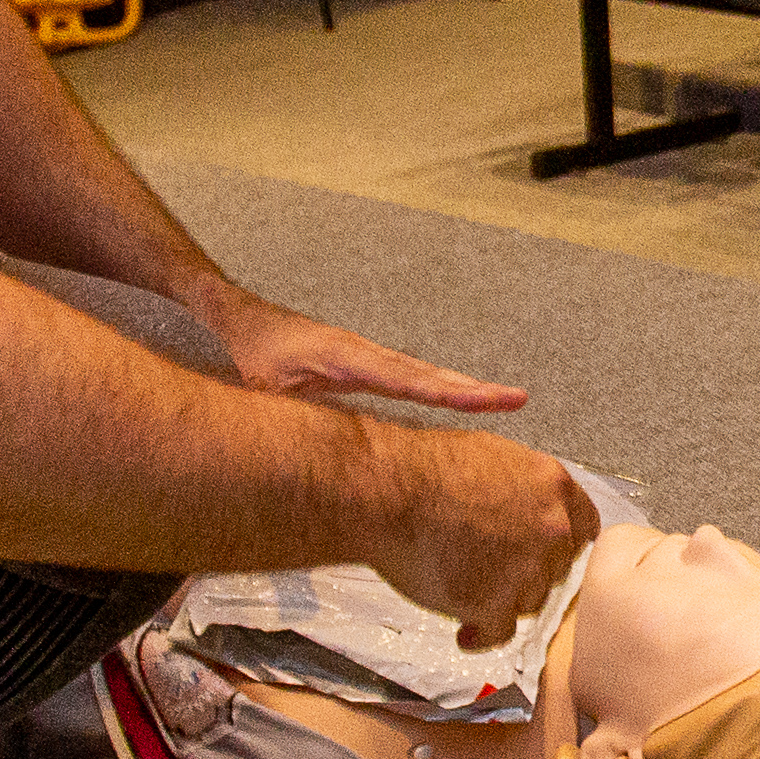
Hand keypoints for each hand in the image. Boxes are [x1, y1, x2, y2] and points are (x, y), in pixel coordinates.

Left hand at [206, 290, 529, 412]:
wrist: (242, 318)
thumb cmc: (252, 352)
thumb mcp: (264, 387)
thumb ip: (287, 409)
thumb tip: (299, 440)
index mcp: (349, 359)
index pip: (409, 380)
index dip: (449, 392)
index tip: (487, 398)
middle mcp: (367, 355)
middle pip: (430, 374)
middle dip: (474, 389)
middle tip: (517, 398)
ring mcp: (369, 357)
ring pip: (424, 373)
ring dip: (463, 386)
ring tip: (504, 399)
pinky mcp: (364, 363)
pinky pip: (411, 376)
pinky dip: (440, 385)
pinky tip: (457, 397)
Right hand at [366, 428, 600, 652]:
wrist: (388, 491)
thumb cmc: (424, 468)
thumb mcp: (492, 456)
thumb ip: (525, 489)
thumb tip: (528, 508)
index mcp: (553, 487)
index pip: (585, 528)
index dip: (560, 546)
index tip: (545, 556)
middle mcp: (551, 528)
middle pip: (555, 570)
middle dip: (526, 575)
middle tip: (491, 573)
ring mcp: (525, 568)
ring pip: (528, 603)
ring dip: (502, 604)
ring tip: (466, 593)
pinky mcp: (493, 603)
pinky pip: (499, 632)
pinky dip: (482, 636)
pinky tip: (464, 631)